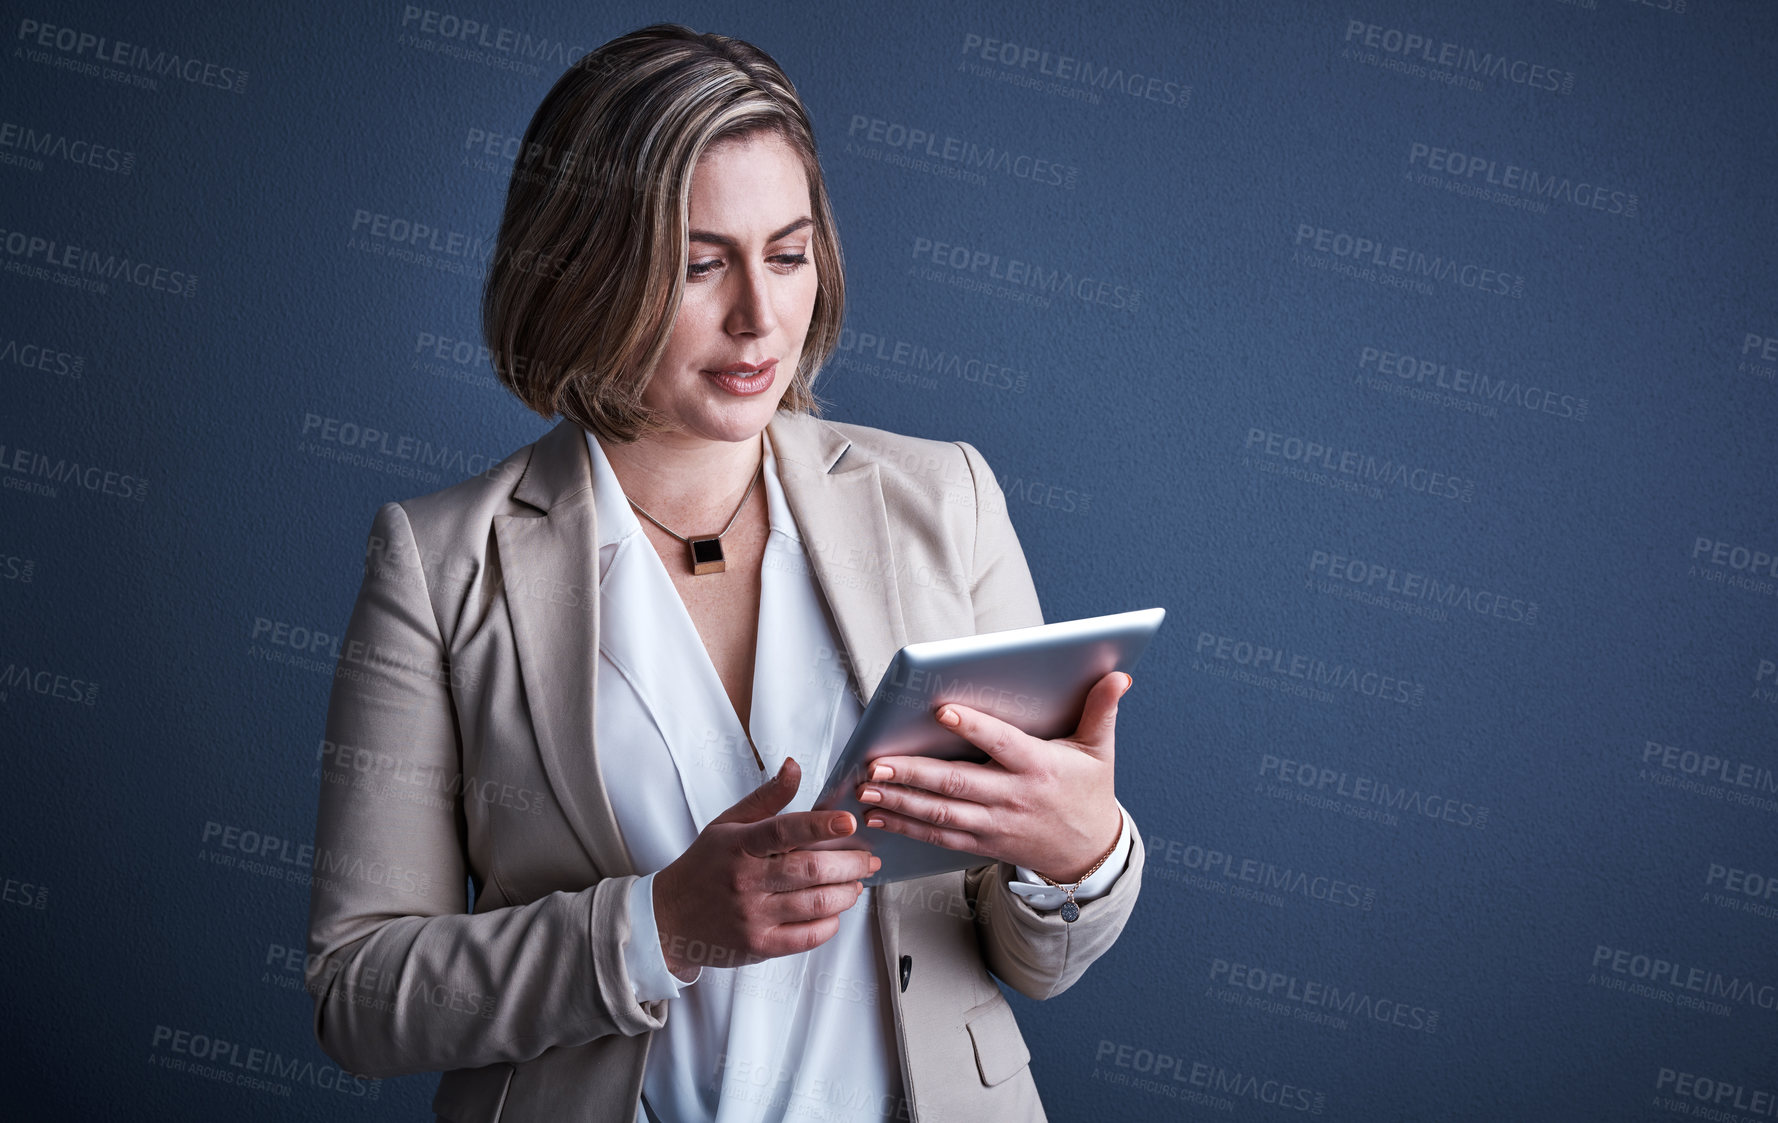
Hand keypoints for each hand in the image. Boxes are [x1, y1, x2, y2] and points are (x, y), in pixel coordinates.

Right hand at [653, 757, 879, 979]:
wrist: (669, 918)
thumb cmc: (704, 866)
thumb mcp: (728, 824)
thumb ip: (767, 798)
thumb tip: (795, 766)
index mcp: (739, 845)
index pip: (784, 831)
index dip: (820, 825)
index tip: (848, 821)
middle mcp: (746, 880)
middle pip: (810, 869)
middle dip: (850, 863)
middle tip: (867, 858)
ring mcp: (752, 915)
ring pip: (815, 903)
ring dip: (846, 892)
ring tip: (856, 883)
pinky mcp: (759, 945)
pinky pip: (807, 936)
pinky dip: (830, 923)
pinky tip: (835, 911)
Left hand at [857, 671, 1128, 882]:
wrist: (1089, 854)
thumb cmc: (1089, 792)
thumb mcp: (1100, 750)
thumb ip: (1102, 710)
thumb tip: (1119, 674)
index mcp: (1039, 767)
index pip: (1002, 744)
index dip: (974, 728)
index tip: (943, 712)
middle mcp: (1013, 797)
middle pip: (957, 784)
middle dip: (913, 773)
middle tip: (877, 761)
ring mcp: (994, 824)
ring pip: (941, 813)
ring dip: (900, 800)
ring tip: (867, 786)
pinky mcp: (982, 843)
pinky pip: (939, 836)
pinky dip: (907, 826)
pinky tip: (880, 814)